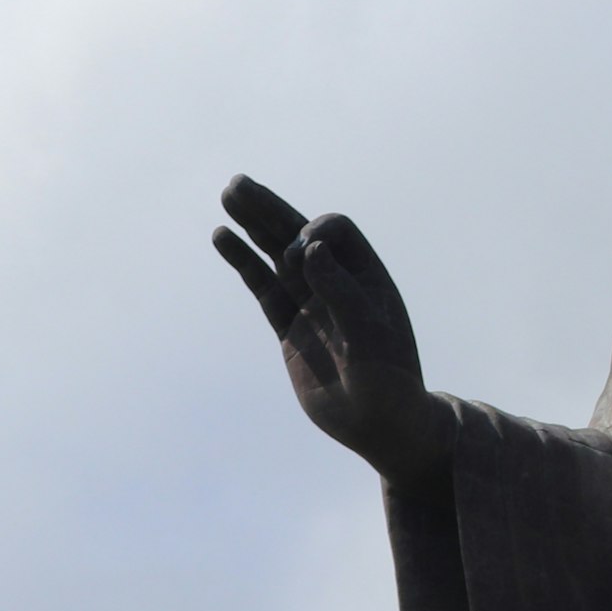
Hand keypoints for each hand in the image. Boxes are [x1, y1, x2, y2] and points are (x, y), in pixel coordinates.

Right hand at [212, 177, 454, 486]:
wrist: (380, 426)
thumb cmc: (389, 382)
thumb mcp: (370, 337)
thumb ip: (341, 292)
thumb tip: (310, 248)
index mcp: (366, 276)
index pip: (334, 233)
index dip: (313, 233)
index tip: (305, 257)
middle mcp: (337, 283)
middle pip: (298, 233)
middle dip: (270, 209)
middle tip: (237, 184)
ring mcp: (311, 304)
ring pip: (275, 256)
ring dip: (253, 225)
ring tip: (228, 194)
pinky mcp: (290, 328)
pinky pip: (262, 289)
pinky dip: (243, 263)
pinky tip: (223, 237)